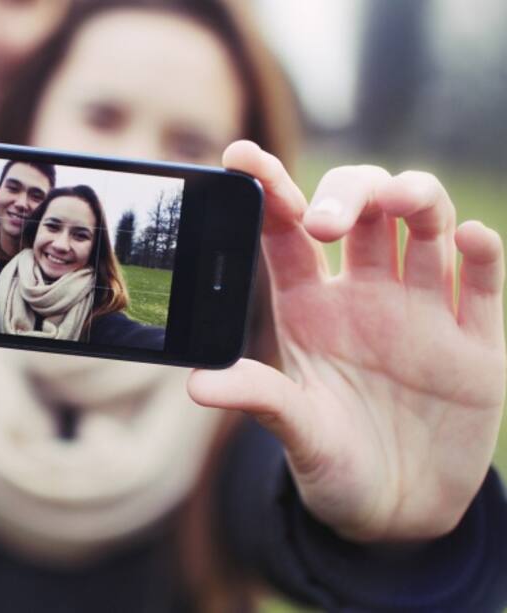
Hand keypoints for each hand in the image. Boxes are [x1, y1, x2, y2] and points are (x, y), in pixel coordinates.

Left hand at [187, 141, 505, 542]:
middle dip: (348, 194)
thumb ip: (258, 398)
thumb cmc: (331, 462)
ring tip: (403, 200)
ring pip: (425, 227)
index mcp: (308, 306)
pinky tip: (468, 240)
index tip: (240, 153)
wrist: (396, 512)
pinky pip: (483, 283)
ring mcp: (424, 312)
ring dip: (416, 199)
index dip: (268, 187)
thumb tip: (198, 385)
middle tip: (327, 220)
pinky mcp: (476, 343)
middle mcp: (364, 295)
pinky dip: (481, 254)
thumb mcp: (294, 432)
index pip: (286, 230)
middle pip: (360, 210)